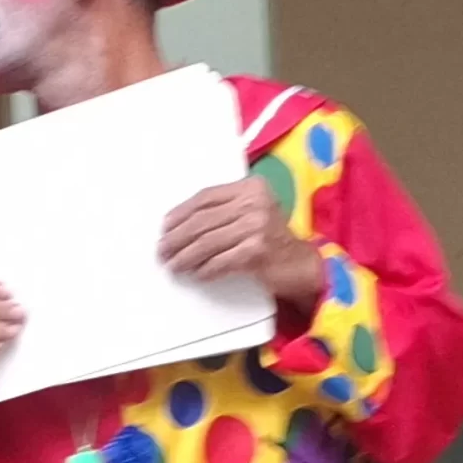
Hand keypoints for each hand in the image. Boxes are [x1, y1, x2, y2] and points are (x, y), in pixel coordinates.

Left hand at [158, 177, 326, 308]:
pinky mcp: (257, 251)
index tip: (164, 228)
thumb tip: (178, 225)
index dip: (180, 213)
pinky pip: (220, 262)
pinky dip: (205, 270)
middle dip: (176, 238)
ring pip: (207, 243)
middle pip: (202, 220)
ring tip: (173, 265)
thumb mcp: (252, 213)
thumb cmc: (270, 238)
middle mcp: (255, 203)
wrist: (301, 263)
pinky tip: (197, 274)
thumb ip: (224, 210)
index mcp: (251, 188)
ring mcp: (257, 226)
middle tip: (162, 251)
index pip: (205, 197)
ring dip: (185, 257)